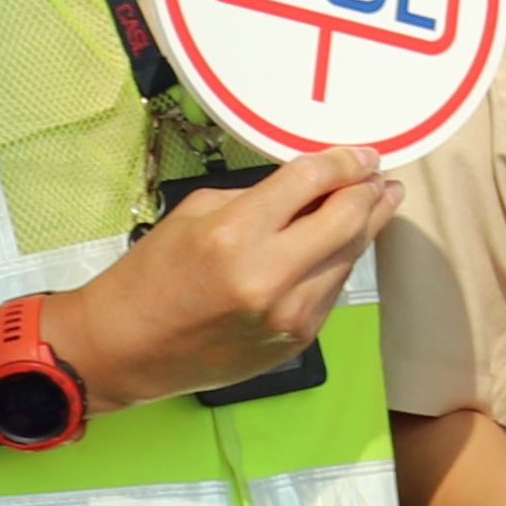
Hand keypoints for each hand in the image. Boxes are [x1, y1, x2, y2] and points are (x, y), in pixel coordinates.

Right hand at [56, 148, 397, 404]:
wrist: (126, 350)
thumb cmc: (152, 278)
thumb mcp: (194, 213)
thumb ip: (260, 196)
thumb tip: (314, 184)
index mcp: (235, 235)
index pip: (312, 181)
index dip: (346, 162)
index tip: (363, 154)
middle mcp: (269, 276)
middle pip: (347, 218)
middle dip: (370, 191)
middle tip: (379, 177)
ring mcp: (288, 314)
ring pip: (350, 256)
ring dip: (367, 225)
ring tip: (378, 203)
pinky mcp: (297, 340)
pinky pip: (333, 289)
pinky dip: (341, 262)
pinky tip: (343, 244)